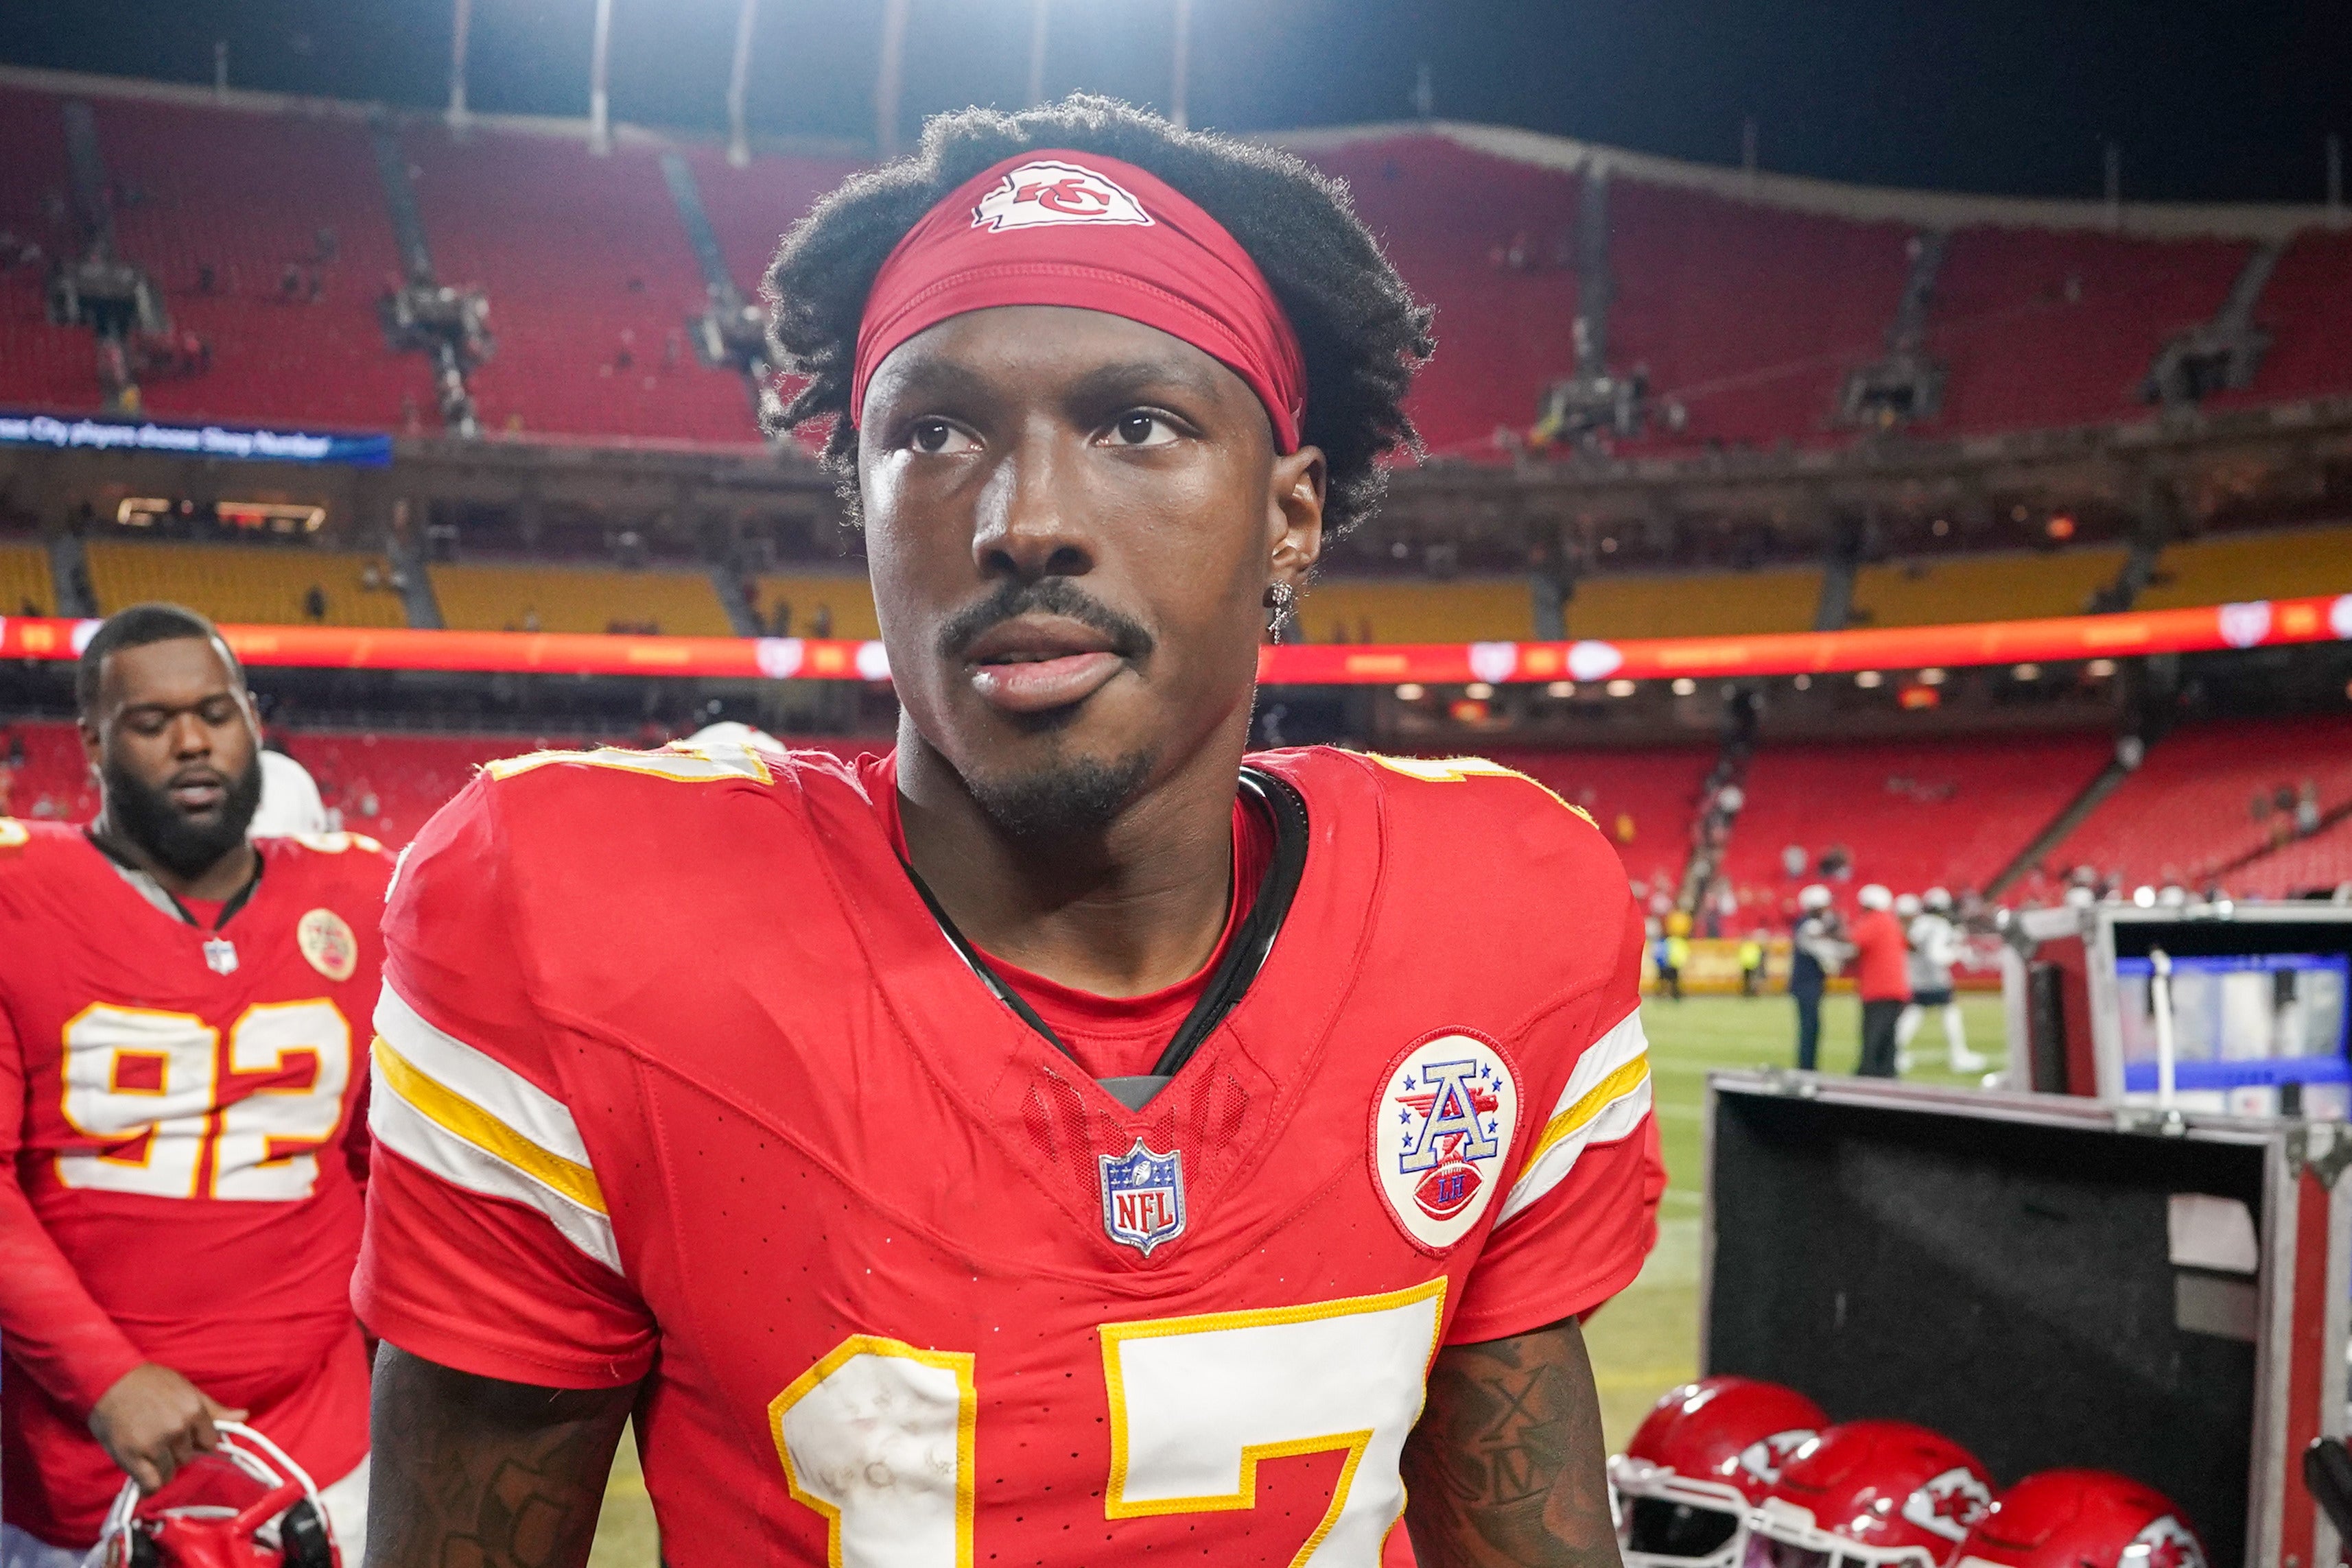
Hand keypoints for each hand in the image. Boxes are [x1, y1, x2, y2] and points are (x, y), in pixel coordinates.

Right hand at [87, 1363, 246, 1491]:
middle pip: (189, 1457)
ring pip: (171, 1472)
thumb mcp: (186, 1389)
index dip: (197, 1442)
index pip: (209, 1442)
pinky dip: (149, 1485)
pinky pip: (151, 1484)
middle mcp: (178, 1429)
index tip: (185, 1439)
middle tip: (161, 1441)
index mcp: (194, 1411)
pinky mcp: (132, 1457)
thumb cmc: (148, 1382)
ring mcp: (155, 1445)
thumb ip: (213, 1409)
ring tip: (148, 1452)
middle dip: (178, 1453)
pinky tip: (144, 1477)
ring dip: (162, 1467)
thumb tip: (244, 1417)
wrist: (108, 1380)